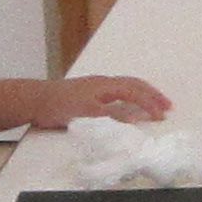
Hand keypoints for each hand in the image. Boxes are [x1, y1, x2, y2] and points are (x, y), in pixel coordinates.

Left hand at [52, 74, 170, 126]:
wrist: (34, 100)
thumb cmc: (59, 106)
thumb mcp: (87, 114)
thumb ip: (112, 116)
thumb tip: (136, 118)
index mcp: (105, 86)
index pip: (135, 92)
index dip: (150, 103)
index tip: (163, 115)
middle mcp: (103, 83)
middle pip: (134, 85)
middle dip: (152, 94)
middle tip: (167, 105)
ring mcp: (96, 86)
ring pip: (126, 86)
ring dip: (143, 94)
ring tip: (154, 103)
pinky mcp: (89, 93)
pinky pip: (118, 90)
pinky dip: (131, 95)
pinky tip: (128, 103)